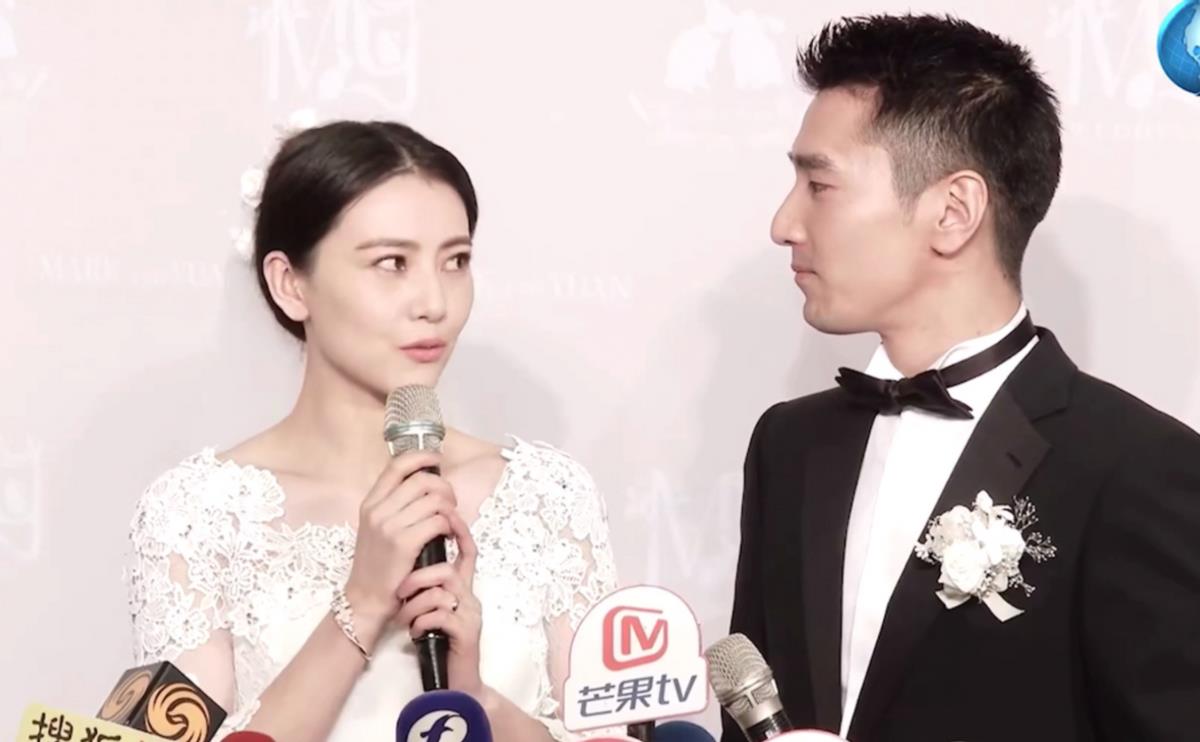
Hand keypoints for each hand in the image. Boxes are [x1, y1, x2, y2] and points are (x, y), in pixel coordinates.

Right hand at [343, 450, 457, 648]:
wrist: (366, 598)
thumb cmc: (376, 565)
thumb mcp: (375, 529)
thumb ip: (393, 506)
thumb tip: (422, 486)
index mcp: (370, 503)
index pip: (397, 466)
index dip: (421, 457)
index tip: (437, 460)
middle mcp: (378, 510)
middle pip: (422, 480)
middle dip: (444, 487)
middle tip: (451, 501)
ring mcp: (390, 526)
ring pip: (434, 500)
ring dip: (450, 509)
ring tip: (450, 522)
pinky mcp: (404, 543)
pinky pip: (438, 521)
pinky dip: (449, 525)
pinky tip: (448, 535)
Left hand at [395, 508, 483, 698]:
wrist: (454, 682)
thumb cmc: (439, 643)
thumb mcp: (433, 609)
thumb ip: (428, 586)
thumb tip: (410, 561)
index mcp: (463, 589)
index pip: (468, 552)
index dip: (459, 532)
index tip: (445, 519)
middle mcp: (471, 598)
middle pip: (447, 571)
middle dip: (418, 578)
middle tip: (400, 592)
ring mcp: (470, 615)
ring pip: (440, 592)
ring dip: (415, 604)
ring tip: (405, 619)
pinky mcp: (466, 633)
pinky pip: (440, 616)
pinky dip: (421, 623)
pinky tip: (414, 633)